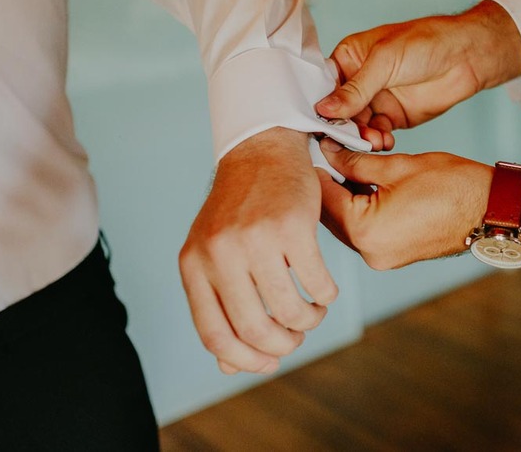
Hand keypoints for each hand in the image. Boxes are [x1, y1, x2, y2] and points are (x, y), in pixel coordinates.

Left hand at [179, 127, 336, 374]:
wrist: (260, 152)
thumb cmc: (239, 210)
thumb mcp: (215, 255)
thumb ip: (219, 306)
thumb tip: (230, 369)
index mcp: (194, 265)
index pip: (214, 335)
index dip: (244, 360)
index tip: (268, 362)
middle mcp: (220, 253)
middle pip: (254, 329)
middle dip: (283, 345)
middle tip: (296, 337)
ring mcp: (256, 238)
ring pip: (289, 310)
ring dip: (308, 322)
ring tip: (313, 313)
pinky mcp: (293, 225)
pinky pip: (317, 282)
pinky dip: (326, 296)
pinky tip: (325, 290)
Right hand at [314, 0, 520, 150]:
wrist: (466, 56)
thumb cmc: (425, 42)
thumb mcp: (385, 61)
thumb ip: (355, 89)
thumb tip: (324, 109)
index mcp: (349, 58)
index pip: (324, 85)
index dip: (320, 105)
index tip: (319, 124)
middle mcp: (359, 80)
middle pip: (339, 111)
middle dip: (343, 127)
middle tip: (348, 140)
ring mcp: (376, 100)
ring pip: (357, 126)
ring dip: (361, 137)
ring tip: (372, 142)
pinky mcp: (393, 117)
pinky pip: (377, 133)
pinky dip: (378, 141)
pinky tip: (384, 142)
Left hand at [316, 139, 520, 269]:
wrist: (493, 211)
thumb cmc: (454, 186)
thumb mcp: (397, 166)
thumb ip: (356, 162)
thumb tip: (329, 152)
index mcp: (365, 231)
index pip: (323, 197)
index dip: (317, 167)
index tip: (315, 146)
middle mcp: (369, 252)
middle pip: (330, 213)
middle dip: (329, 182)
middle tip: (331, 150)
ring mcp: (382, 257)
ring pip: (347, 222)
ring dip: (345, 195)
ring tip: (351, 163)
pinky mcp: (393, 255)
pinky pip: (365, 230)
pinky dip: (362, 208)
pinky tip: (368, 184)